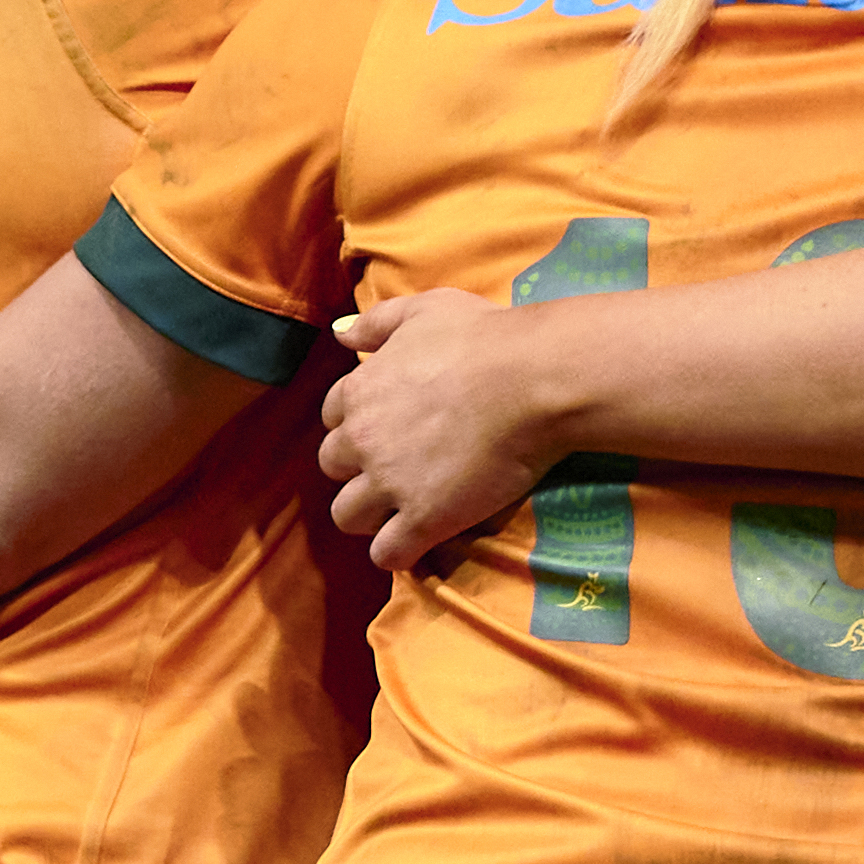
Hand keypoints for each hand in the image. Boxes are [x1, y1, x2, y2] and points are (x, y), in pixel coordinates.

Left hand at [320, 293, 565, 576]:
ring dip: (371, 516)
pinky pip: (387, 554)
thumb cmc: (483, 337)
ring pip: (349, 517)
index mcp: (359, 391)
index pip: (332, 418)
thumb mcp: (424, 309)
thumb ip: (377, 322)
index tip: (388, 428)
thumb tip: (340, 331)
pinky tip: (420, 542)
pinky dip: (398, 552)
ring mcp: (389, 484)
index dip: (358, 425)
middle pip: (334, 469)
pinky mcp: (423, 520)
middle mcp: (363, 440)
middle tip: (399, 470)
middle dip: (359, 471)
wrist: (531, 380)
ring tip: (404, 510)